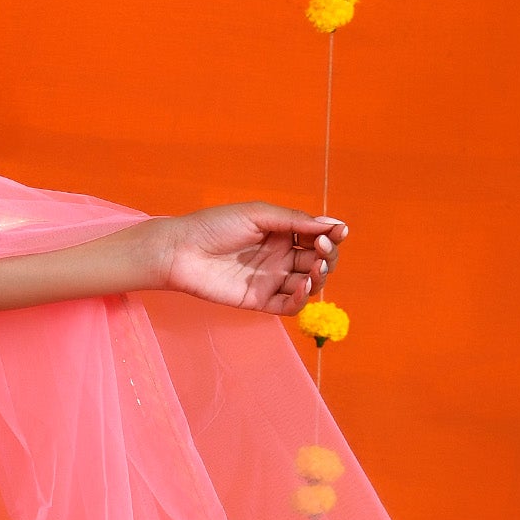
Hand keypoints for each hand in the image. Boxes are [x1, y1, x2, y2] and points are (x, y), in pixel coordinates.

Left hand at [148, 203, 347, 316]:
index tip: (339, 231)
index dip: (332, 235)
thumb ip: (294, 221)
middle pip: (318, 260)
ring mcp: (271, 279)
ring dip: (319, 276)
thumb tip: (332, 225)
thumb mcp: (258, 215)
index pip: (318, 236)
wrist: (180, 250)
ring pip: (309, 283)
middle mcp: (280, 256)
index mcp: (282, 232)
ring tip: (312, 268)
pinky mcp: (259, 300)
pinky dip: (301, 299)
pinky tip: (303, 286)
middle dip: (327, 255)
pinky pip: (289, 305)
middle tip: (322, 248)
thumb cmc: (215, 225)